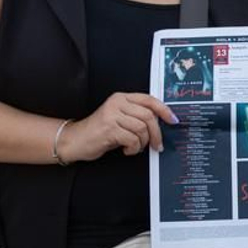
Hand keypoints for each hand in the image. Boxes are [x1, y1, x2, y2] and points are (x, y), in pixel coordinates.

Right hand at [58, 92, 175, 161]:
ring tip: (135, 147)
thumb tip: (160, 123)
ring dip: (143, 143)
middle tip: (157, 145)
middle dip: (156, 133)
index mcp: (121, 98)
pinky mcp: (108, 128)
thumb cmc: (98, 132)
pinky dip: (133, 148)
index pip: (149, 100)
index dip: (164, 110)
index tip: (173, 120)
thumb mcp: (118, 118)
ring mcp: (112, 115)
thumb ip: (135, 116)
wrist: (74, 140)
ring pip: (142, 128)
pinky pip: (132, 139)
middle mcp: (117, 103)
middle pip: (148, 116)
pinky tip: (126, 150)